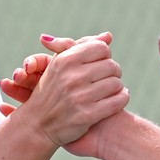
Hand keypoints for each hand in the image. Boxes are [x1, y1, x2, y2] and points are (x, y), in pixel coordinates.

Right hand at [0, 33, 127, 155]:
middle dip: (113, 72)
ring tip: (111, 89)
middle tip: (108, 78)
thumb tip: (108, 36)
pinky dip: (122, 99)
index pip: (101, 48)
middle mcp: (71, 77)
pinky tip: (117, 98)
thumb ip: (82, 46)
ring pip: (117, 84)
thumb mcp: (59, 64)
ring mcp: (79, 97)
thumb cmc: (51, 90)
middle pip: (112, 66)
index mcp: (65, 60)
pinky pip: (117, 101)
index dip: (105, 55)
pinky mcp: (87, 115)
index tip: (100, 64)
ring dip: (118, 87)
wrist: (37, 124)